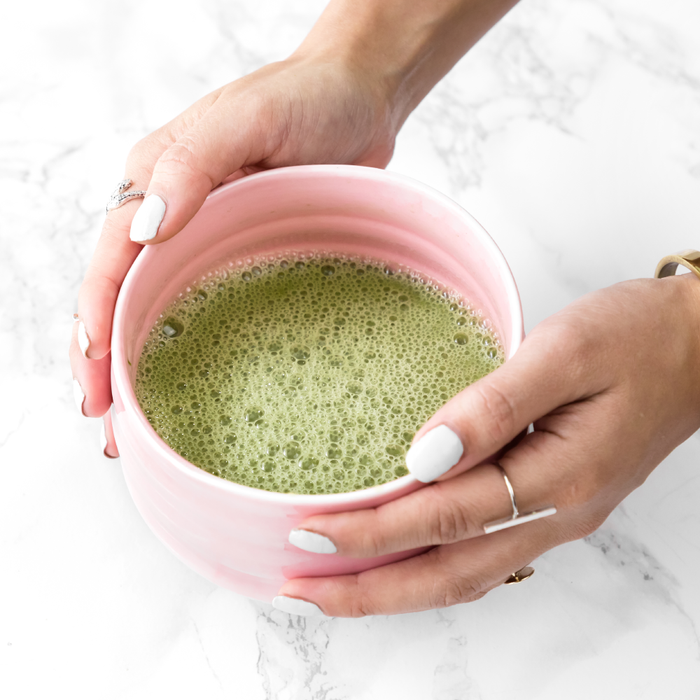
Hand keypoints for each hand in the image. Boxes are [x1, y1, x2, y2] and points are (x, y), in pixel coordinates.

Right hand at [69, 53, 398, 452]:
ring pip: (157, 308)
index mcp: (157, 181)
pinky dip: (187, 346)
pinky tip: (188, 383)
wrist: (359, 102)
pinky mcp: (242, 255)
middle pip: (123, 295)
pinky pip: (205, 305)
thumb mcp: (246, 118)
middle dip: (106, 359)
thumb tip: (148, 228)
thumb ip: (191, 165)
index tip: (96, 372)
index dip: (98, 317)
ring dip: (140, 364)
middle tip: (107, 420)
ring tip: (132, 425)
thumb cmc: (306, 99)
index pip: (111, 258)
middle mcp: (173, 215)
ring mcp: (208, 240)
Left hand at [277, 274, 699, 616]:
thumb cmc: (640, 337)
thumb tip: (422, 455)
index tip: (309, 532)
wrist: (699, 346)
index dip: (370, 530)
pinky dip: (431, 566)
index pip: (441, 517)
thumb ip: (494, 405)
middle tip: (299, 589)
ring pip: (463, 575)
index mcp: (558, 478)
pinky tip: (402, 559)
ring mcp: (557, 515)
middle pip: (447, 573)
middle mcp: (556, 513)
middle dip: (368, 589)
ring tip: (335, 587)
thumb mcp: (565, 351)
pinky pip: (482, 554)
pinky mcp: (553, 502)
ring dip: (394, 588)